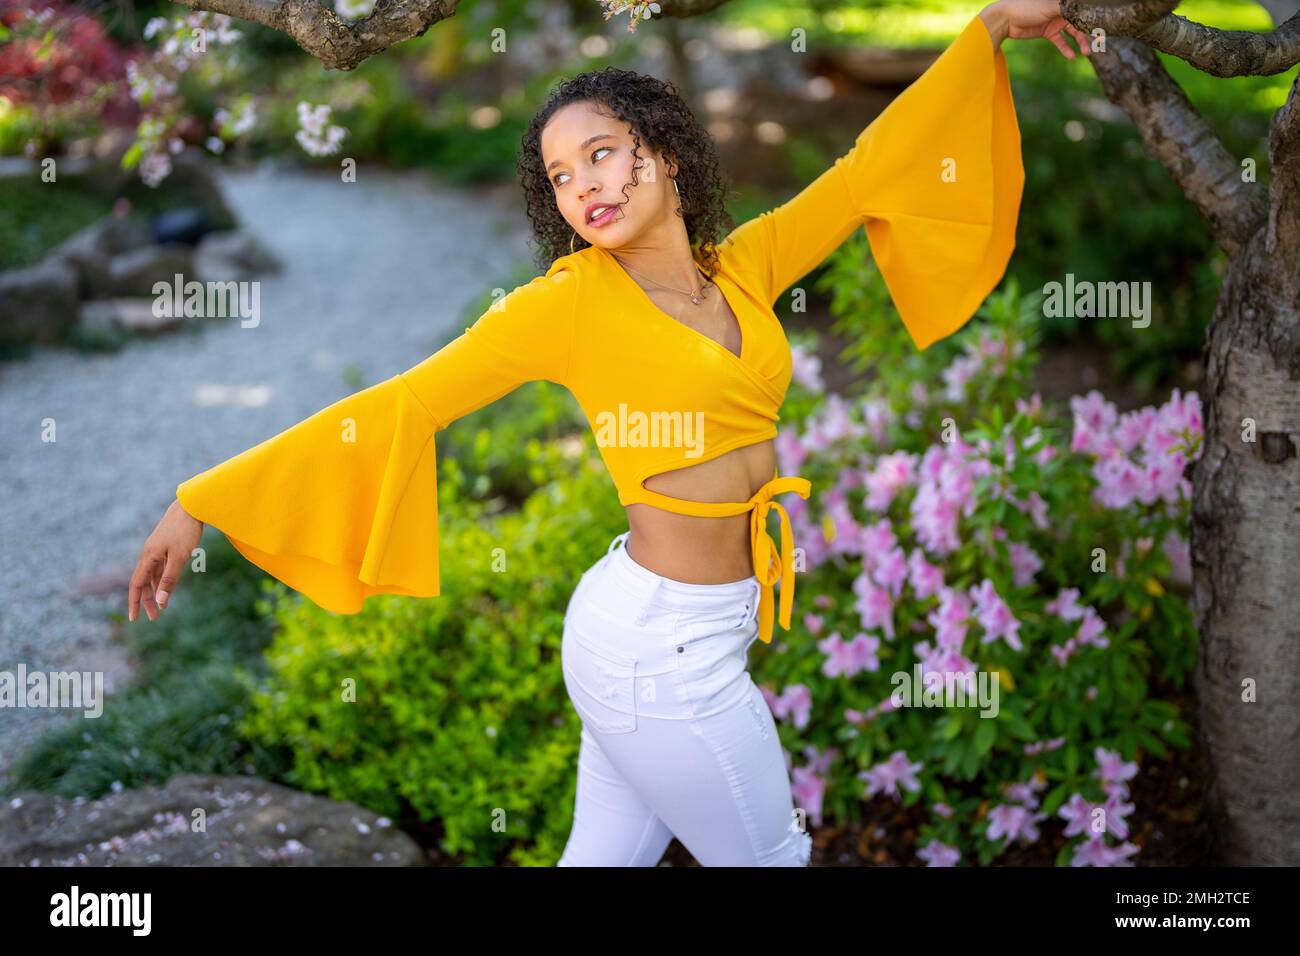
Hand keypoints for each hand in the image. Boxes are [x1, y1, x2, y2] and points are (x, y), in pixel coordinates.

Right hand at [128, 498, 202, 621]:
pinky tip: (166, 588)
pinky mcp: (165, 547)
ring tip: (162, 608)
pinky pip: (160, 568)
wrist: (190, 507)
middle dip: (147, 600)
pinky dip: (162, 580)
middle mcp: (148, 554)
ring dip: (155, 592)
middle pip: (143, 582)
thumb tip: (161, 602)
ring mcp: (156, 550)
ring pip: (152, 576)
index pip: (136, 585)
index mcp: (147, 557)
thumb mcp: (179, 558)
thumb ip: (170, 580)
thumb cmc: (185, 531)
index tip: (135, 619)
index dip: (134, 602)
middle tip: (155, 618)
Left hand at [979, 0, 1091, 58]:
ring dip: (1080, 42)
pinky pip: (1060, 41)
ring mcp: (1055, 21)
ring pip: (1072, 33)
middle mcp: (1062, 9)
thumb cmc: (1027, 7)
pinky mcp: (1048, 32)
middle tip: (1100, 43)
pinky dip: (1065, 49)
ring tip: (1086, 53)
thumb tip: (1083, 10)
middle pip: (1080, 21)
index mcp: (1064, 0)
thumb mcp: (1049, 6)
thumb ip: (1067, 8)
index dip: (1094, 17)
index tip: (1104, 27)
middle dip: (1090, 32)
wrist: (1006, 19)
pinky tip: (1071, 56)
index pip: (1083, 8)